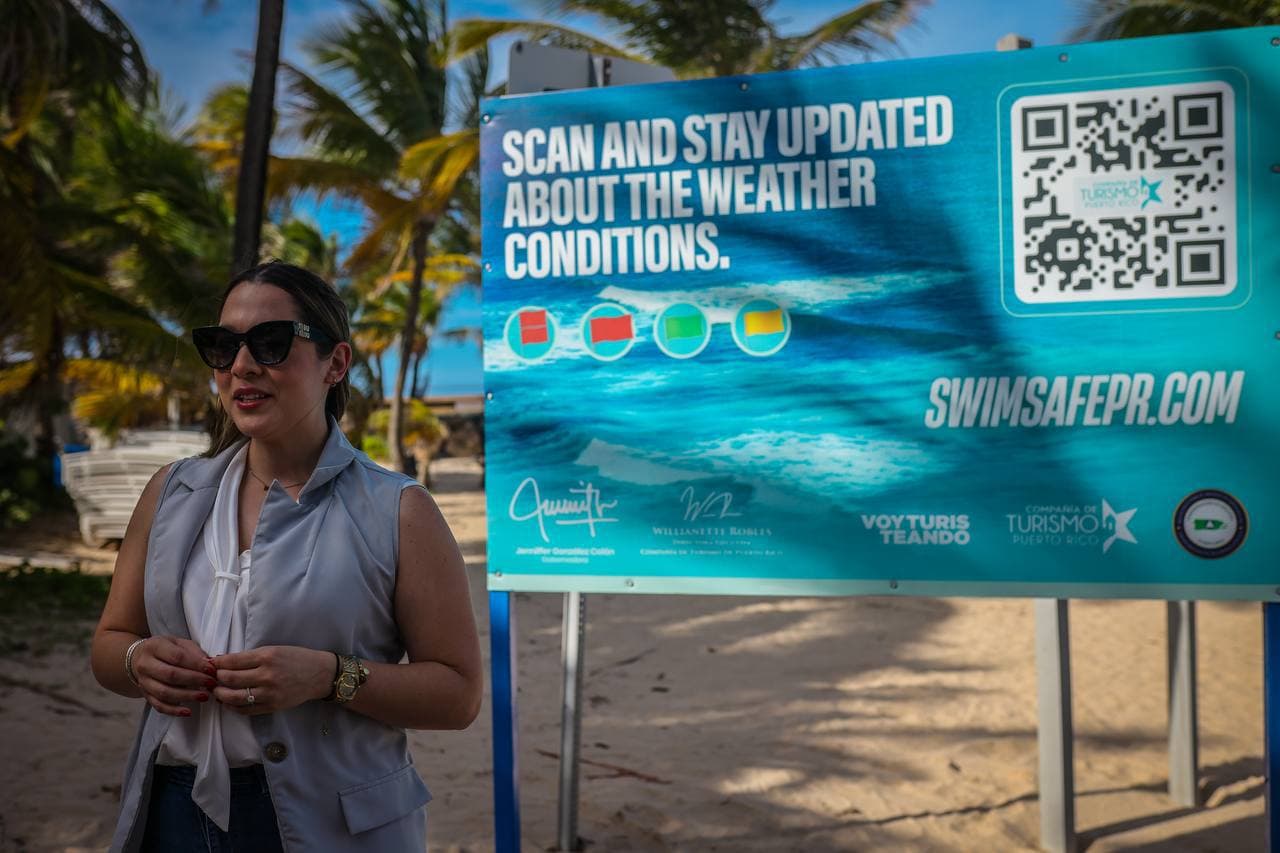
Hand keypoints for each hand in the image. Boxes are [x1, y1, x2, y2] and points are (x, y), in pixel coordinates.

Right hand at [132, 636, 216, 716]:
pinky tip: (188, 711)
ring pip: (164, 692)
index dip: (196, 664)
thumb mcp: (178, 643)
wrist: (138, 658)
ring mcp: (143, 681)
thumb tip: (209, 664)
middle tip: (211, 683)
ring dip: (187, 696)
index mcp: (155, 647)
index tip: (211, 670)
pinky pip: (158, 705)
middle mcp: (145, 664)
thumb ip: (193, 651)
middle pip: (171, 675)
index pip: (177, 656)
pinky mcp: (145, 695)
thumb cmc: (164, 649)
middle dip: (194, 680)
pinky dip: (173, 710)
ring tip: (204, 696)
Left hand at [211, 646, 334, 714]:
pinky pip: (245, 710)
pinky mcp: (272, 706)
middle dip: (216, 678)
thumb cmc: (297, 658)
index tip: (211, 664)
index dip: (217, 663)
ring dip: (221, 694)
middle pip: (230, 679)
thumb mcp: (275, 650)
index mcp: (267, 656)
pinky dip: (233, 707)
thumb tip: (224, 661)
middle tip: (211, 677)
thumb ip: (251, 656)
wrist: (320, 674)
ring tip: (217, 691)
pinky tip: (229, 702)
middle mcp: (267, 675)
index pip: (232, 661)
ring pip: (234, 697)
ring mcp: (269, 693)